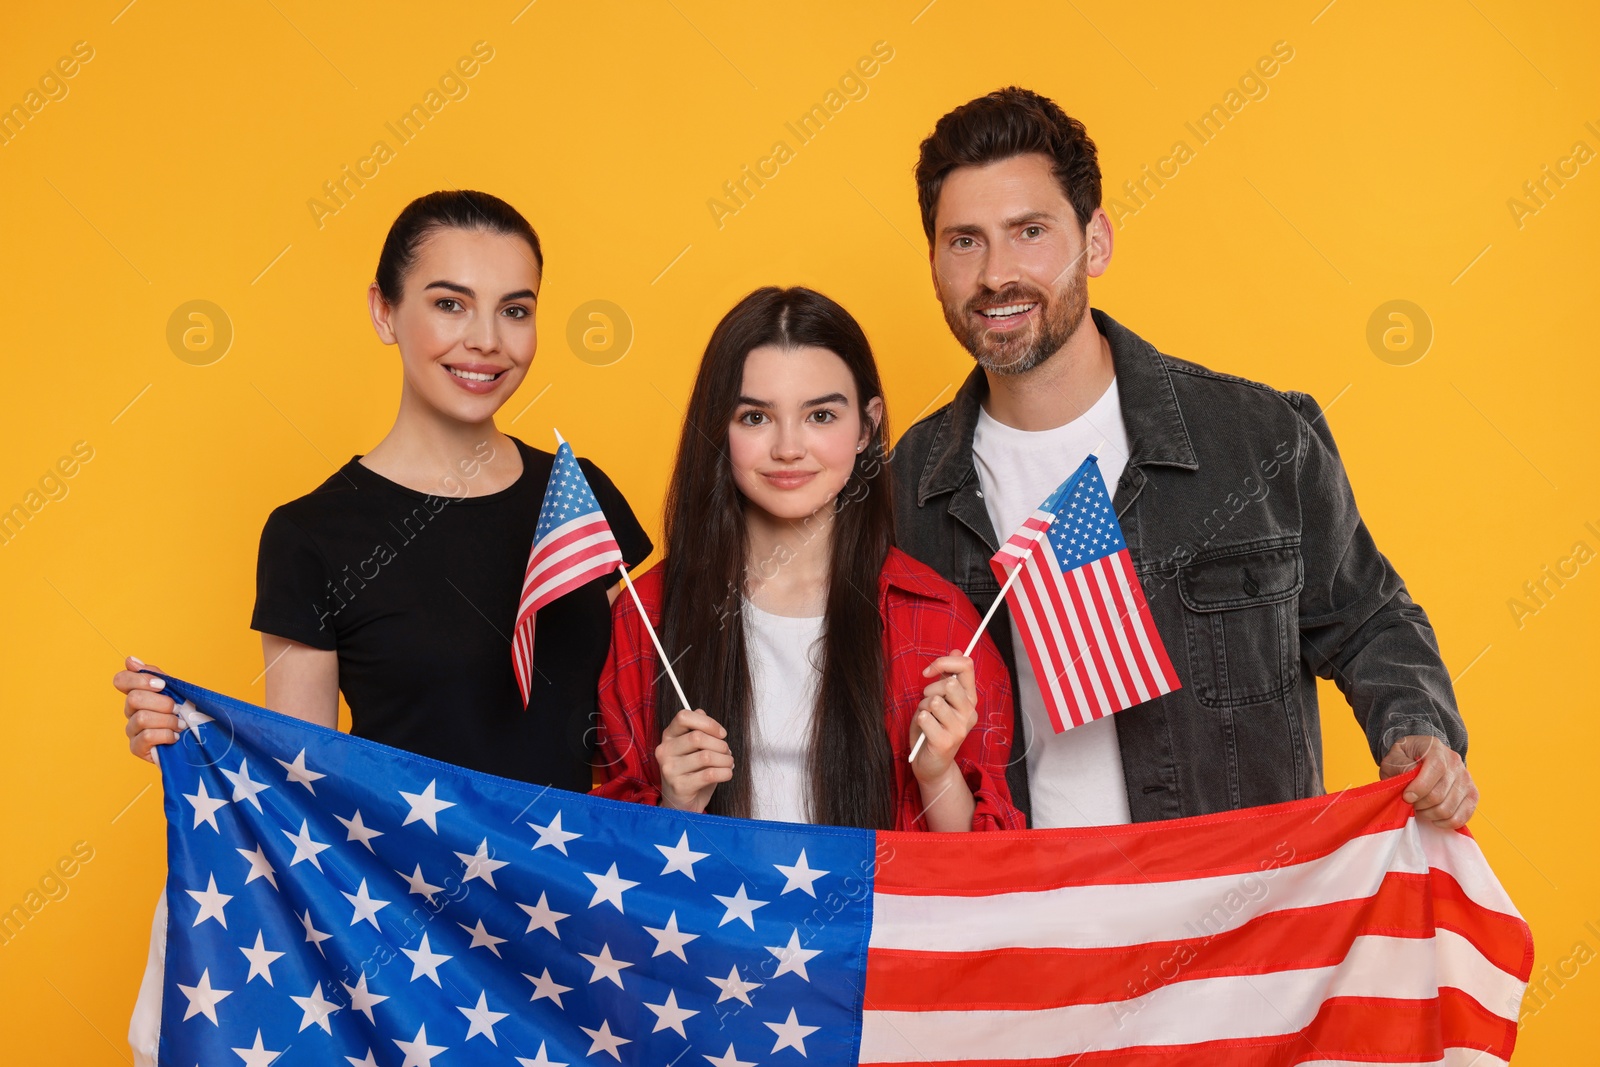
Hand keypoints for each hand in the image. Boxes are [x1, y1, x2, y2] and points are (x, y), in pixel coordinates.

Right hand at [116, 656, 181, 763]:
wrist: (199, 742)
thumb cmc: (187, 714)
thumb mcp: (176, 690)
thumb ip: (155, 675)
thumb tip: (130, 660)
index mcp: (138, 693)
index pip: (121, 680)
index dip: (139, 680)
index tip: (161, 685)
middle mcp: (130, 711)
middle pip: (133, 698)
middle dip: (162, 703)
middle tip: (177, 709)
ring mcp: (132, 730)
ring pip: (142, 718)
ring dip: (168, 720)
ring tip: (180, 725)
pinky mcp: (136, 748)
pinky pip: (147, 736)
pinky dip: (166, 735)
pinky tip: (175, 738)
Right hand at [656, 708, 731, 812]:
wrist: (681, 804)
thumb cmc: (691, 773)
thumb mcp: (693, 749)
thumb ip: (697, 729)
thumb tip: (701, 712)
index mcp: (668, 736)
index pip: (684, 717)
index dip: (707, 722)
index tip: (721, 733)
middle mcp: (665, 751)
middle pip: (698, 737)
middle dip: (720, 744)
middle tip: (727, 753)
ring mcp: (670, 769)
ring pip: (706, 756)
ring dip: (725, 760)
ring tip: (728, 764)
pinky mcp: (680, 786)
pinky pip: (709, 774)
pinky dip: (725, 773)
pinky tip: (727, 774)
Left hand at [911, 650, 977, 784]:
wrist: (932, 764)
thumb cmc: (934, 728)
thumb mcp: (941, 698)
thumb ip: (949, 676)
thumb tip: (958, 649)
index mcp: (970, 699)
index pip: (966, 666)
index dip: (944, 662)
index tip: (929, 672)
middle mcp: (969, 712)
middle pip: (949, 683)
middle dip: (930, 690)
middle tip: (927, 703)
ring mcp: (959, 728)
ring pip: (935, 701)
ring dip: (923, 707)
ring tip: (927, 719)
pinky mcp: (946, 742)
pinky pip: (925, 717)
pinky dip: (919, 721)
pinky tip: (924, 730)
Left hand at [1380, 734, 1477, 828]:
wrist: (1422, 759)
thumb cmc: (1405, 760)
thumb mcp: (1394, 757)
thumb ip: (1400, 766)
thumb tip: (1410, 780)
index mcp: (1436, 749)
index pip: (1436, 768)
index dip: (1420, 787)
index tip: (1406, 797)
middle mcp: (1455, 762)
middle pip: (1440, 794)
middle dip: (1420, 804)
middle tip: (1410, 803)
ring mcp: (1466, 779)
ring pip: (1448, 809)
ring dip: (1429, 814)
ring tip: (1420, 808)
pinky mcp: (1472, 795)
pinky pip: (1462, 817)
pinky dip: (1445, 823)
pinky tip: (1434, 818)